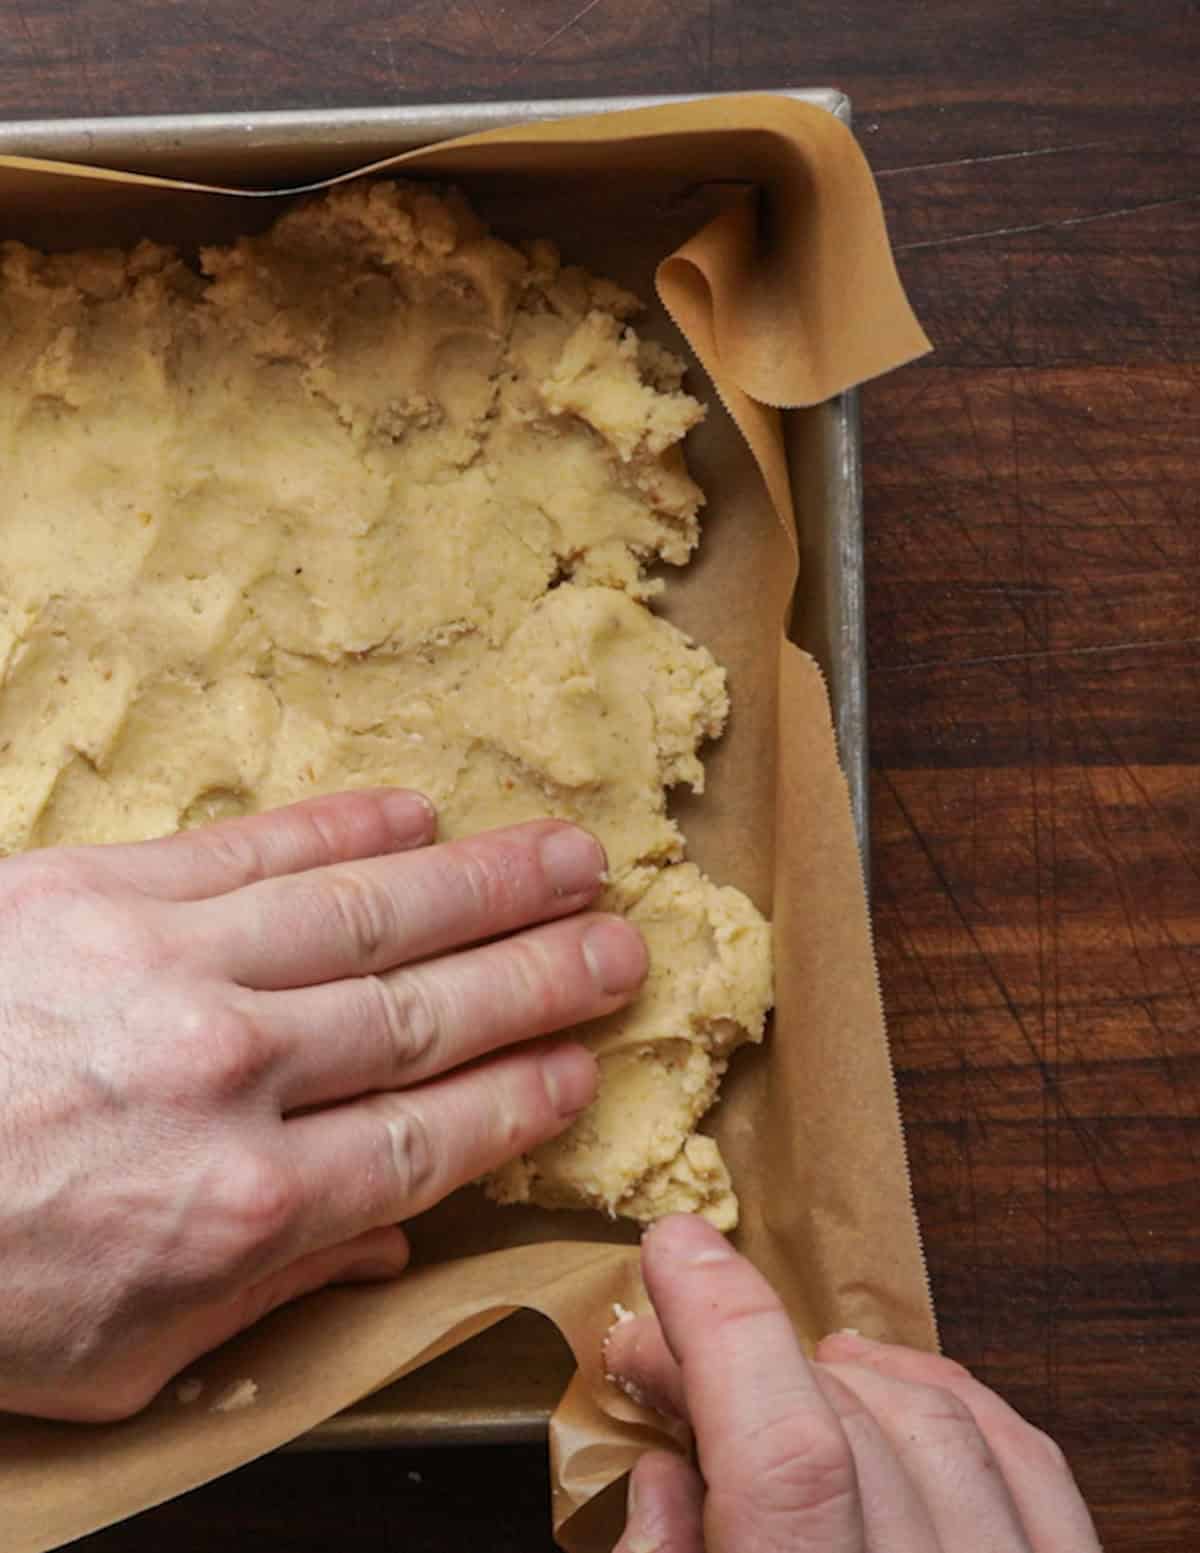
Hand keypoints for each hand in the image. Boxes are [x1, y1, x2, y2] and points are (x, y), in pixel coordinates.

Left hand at [0, 791, 645, 1421]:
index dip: (523, 1096)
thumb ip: (268, 1295)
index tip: (585, 1062)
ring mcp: (173, 967)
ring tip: (569, 857)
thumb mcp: (114, 1360)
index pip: (432, 1138)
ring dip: (483, 885)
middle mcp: (234, 1073)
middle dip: (542, 976)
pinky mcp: (104, 889)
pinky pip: (257, 849)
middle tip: (623, 943)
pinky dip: (347, 828)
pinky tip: (415, 814)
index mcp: (243, 1203)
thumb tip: (387, 1246)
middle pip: (431, 1014)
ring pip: (370, 917)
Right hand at [605, 1215, 1099, 1552]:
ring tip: (773, 1378)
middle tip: (668, 1353)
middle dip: (743, 1354)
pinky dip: (958, 1404)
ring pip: (943, 1426)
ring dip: (842, 1374)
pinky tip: (898, 1391)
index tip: (673, 1250)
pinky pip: (1035, 1466)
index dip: (726, 1330)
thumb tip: (659, 1476)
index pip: (789, 1459)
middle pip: (849, 1423)